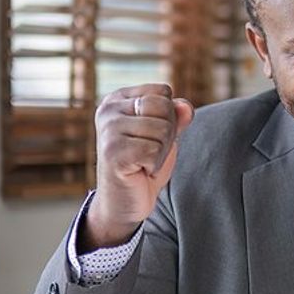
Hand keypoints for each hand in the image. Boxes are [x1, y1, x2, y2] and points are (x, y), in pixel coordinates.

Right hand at [80, 84, 193, 250]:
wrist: (124, 202)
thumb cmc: (144, 165)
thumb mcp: (164, 135)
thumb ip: (176, 117)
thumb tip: (185, 107)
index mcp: (118, 99)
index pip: (162, 92)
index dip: (168, 116)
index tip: (150, 135)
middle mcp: (108, 110)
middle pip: (164, 107)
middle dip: (167, 134)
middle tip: (149, 152)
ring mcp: (108, 130)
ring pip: (162, 130)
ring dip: (160, 152)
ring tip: (143, 162)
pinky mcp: (112, 152)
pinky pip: (154, 150)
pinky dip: (154, 165)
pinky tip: (139, 171)